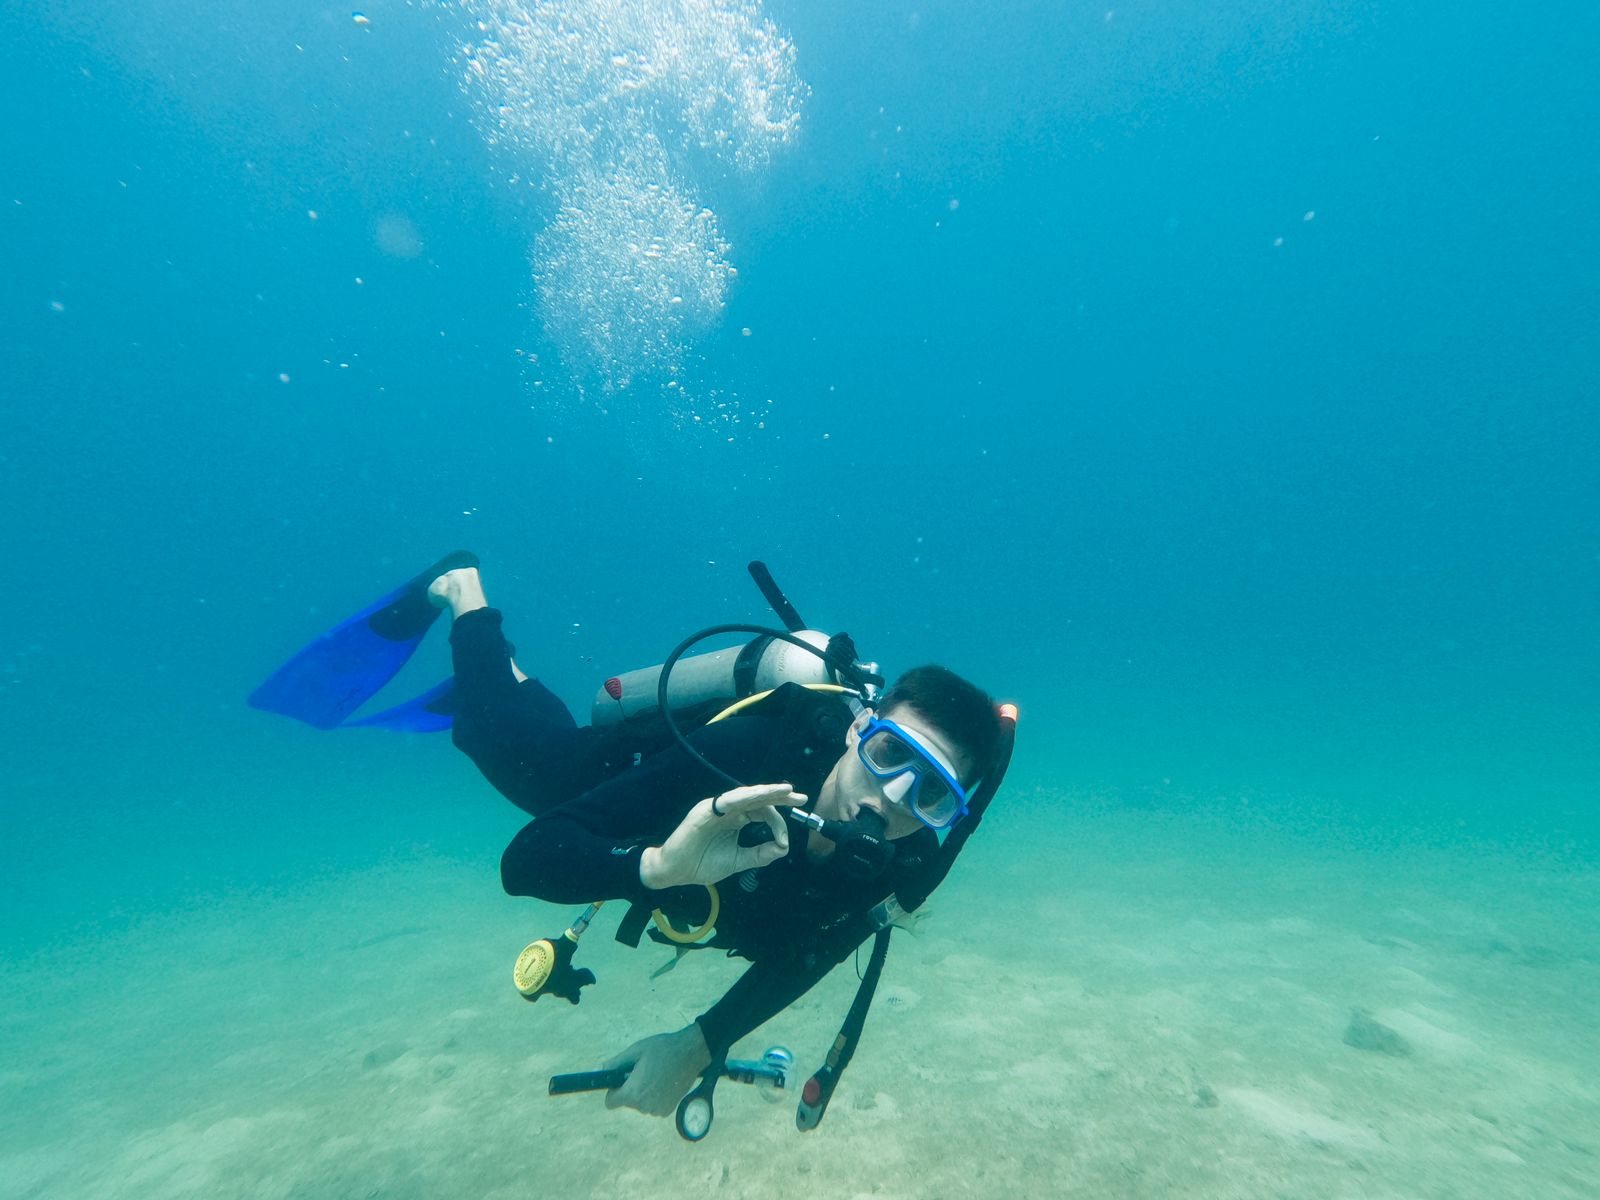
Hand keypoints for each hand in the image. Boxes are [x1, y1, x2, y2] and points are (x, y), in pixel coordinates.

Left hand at [602, 1024, 713, 1116]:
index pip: (610, 1103)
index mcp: (633, 1092)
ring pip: (641, 1103)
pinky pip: (653, 1105)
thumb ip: (615, 1063)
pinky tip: (664, 1081)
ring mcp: (657, 1110)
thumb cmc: (662, 1049)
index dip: (613, 1090)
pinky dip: (655, 1096)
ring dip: (644, 1092)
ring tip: (656, 1074)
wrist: (690, 1053)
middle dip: (631, 1088)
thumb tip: (600, 1070)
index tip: (622, 1079)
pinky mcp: (667, 1111)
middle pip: (627, 1101)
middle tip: (643, 1071)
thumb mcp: (636, 1051)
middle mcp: (644, 1106)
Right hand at [640, 783, 803, 889]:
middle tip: (800, 797)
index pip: (763, 813)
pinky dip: (742, 797)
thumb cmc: (702, 864)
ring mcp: (717, 809)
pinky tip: (757, 796)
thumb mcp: (738, 860)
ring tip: (784, 790)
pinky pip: (726, 801)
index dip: (777, 823)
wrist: (675, 872)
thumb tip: (784, 847)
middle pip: (758, 799)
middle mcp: (729, 811)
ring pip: (745, 795)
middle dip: (780, 796)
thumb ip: (760, 854)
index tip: (784, 841)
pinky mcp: (705, 811)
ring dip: (765, 791)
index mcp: (737, 820)